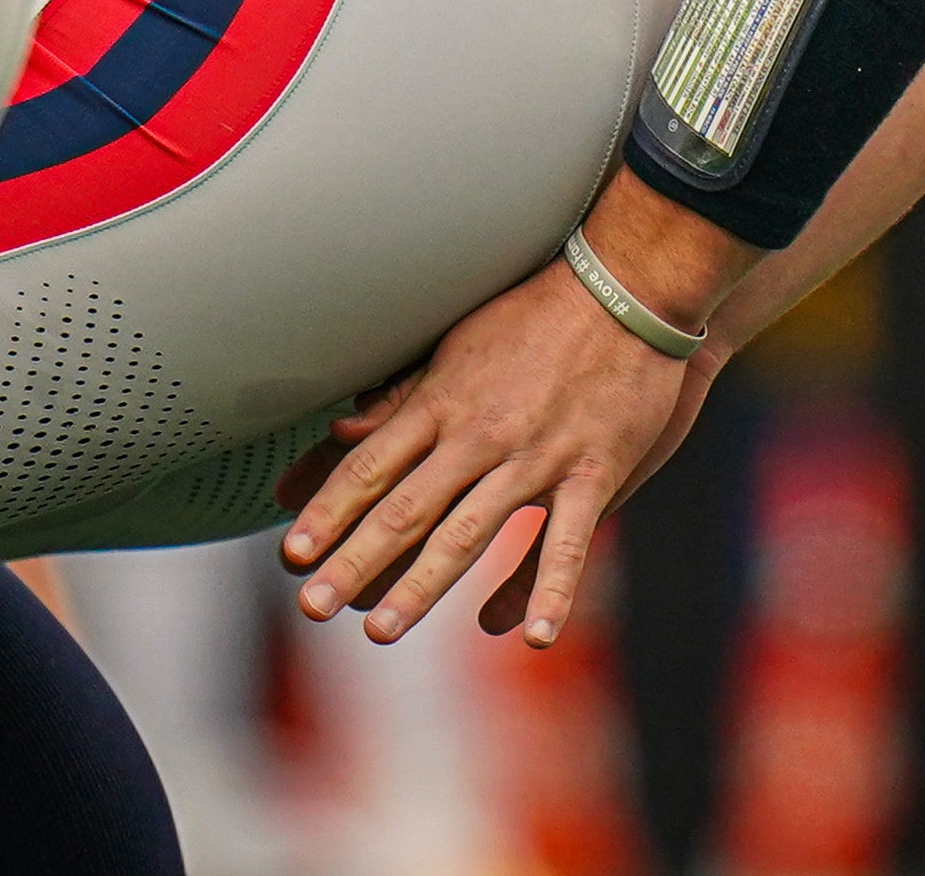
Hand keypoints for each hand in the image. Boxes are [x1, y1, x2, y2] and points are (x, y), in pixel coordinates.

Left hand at [276, 258, 692, 644]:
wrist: (630, 286)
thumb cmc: (538, 312)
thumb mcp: (457, 344)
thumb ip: (403, 396)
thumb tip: (340, 429)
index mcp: (445, 401)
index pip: (371, 465)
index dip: (328, 511)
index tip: (293, 554)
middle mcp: (481, 434)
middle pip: (405, 507)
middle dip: (354, 561)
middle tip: (311, 608)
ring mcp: (537, 456)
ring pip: (469, 531)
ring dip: (422, 585)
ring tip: (381, 631)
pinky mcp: (594, 470)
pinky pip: (568, 540)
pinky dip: (552, 589)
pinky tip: (534, 638)